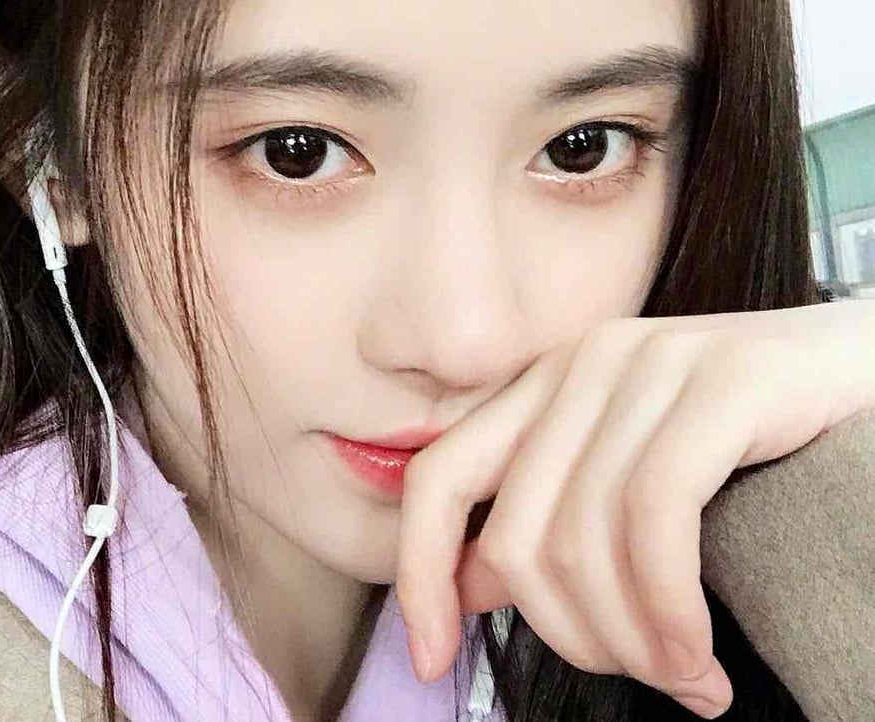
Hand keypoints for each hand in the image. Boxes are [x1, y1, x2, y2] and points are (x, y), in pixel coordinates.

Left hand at [395, 300, 874, 717]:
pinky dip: (667, 607)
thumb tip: (467, 587)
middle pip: (515, 534)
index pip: (438, 478)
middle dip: (569, 637)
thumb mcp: (636, 483)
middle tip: (642, 680)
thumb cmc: (762, 446)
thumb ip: (551, 522)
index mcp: (547, 385)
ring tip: (687, 682)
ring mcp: (652, 362)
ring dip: (630, 641)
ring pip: (582, 538)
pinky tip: (697, 654)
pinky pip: (655, 517)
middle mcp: (585, 363)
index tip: (429, 660)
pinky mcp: (725, 380)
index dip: (419, 576)